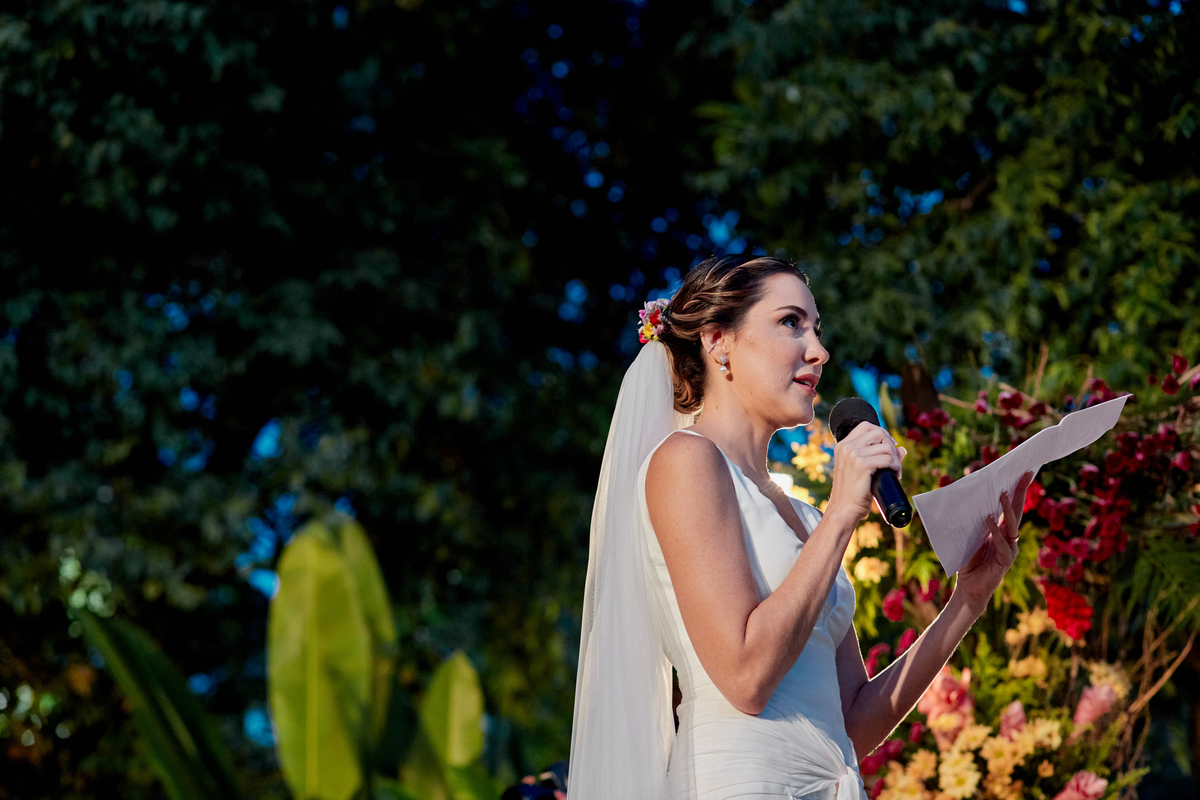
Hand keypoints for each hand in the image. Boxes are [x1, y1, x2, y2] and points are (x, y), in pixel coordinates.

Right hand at [825, 422, 905, 524]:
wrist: (844, 509)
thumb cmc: (852, 493)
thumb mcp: (862, 470)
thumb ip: (877, 456)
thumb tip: (902, 449)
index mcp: (843, 446)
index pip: (866, 426)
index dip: (882, 433)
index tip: (889, 446)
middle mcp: (847, 447)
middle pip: (878, 432)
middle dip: (891, 445)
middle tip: (894, 460)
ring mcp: (853, 454)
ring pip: (886, 447)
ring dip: (895, 459)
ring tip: (894, 471)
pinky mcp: (862, 465)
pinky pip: (888, 459)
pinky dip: (896, 467)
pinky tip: (895, 475)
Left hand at [954, 471, 1035, 614]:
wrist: (968, 587)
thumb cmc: (968, 560)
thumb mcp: (968, 534)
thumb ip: (971, 518)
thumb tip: (963, 493)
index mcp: (1001, 528)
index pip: (1012, 505)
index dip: (1019, 489)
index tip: (1025, 472)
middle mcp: (1009, 537)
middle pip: (1017, 511)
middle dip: (1020, 492)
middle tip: (1023, 475)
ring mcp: (1009, 548)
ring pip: (1011, 525)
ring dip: (1007, 509)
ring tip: (1002, 494)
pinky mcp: (1005, 561)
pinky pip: (1002, 543)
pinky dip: (995, 531)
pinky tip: (988, 520)